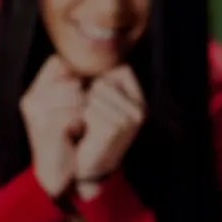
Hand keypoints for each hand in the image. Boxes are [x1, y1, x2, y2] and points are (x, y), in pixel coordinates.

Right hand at [21, 56, 85, 197]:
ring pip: (73, 94)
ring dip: (84, 109)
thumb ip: (72, 88)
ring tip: (79, 124)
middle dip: (84, 95)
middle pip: (69, 78)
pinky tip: (75, 132)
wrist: (55, 174)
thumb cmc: (66, 140)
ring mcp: (35, 112)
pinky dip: (80, 121)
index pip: (58, 62)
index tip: (86, 91)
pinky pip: (73, 111)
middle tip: (82, 115)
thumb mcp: (67, 110)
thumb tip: (96, 67)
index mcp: (35, 91)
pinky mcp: (44, 125)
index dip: (77, 73)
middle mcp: (31, 98)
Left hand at [74, 65, 145, 193]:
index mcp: (138, 100)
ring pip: (95, 94)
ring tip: (88, 127)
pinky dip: (81, 118)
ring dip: (83, 109)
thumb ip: (98, 79)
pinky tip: (86, 133)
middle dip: (88, 96)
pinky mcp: (115, 129)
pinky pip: (89, 109)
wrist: (86, 166)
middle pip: (103, 82)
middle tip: (90, 119)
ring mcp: (129, 119)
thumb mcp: (97, 101)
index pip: (120, 69)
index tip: (92, 97)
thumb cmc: (88, 130)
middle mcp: (139, 109)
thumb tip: (81, 54)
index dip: (100, 79)